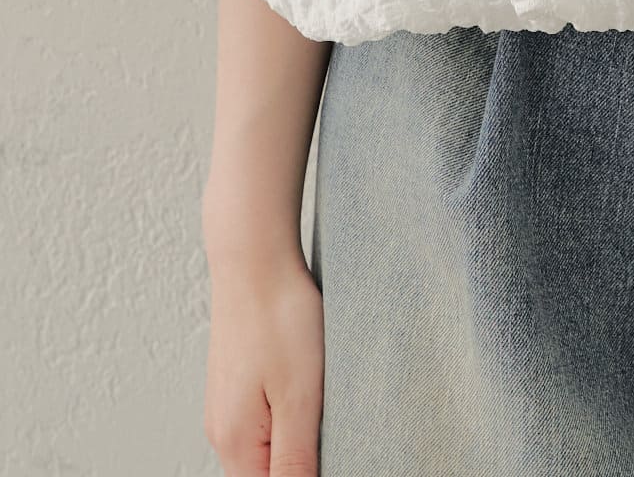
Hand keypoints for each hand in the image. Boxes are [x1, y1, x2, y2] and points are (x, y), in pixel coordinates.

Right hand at [203, 246, 323, 474]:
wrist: (254, 258)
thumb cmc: (278, 320)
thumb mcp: (299, 397)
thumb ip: (295, 460)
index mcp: (235, 445)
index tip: (325, 445)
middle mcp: (223, 433)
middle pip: (266, 474)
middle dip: (302, 461)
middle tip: (329, 416)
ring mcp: (229, 407)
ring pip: (268, 447)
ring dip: (298, 437)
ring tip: (322, 399)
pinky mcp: (240, 383)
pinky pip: (266, 418)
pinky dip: (290, 413)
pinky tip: (308, 384)